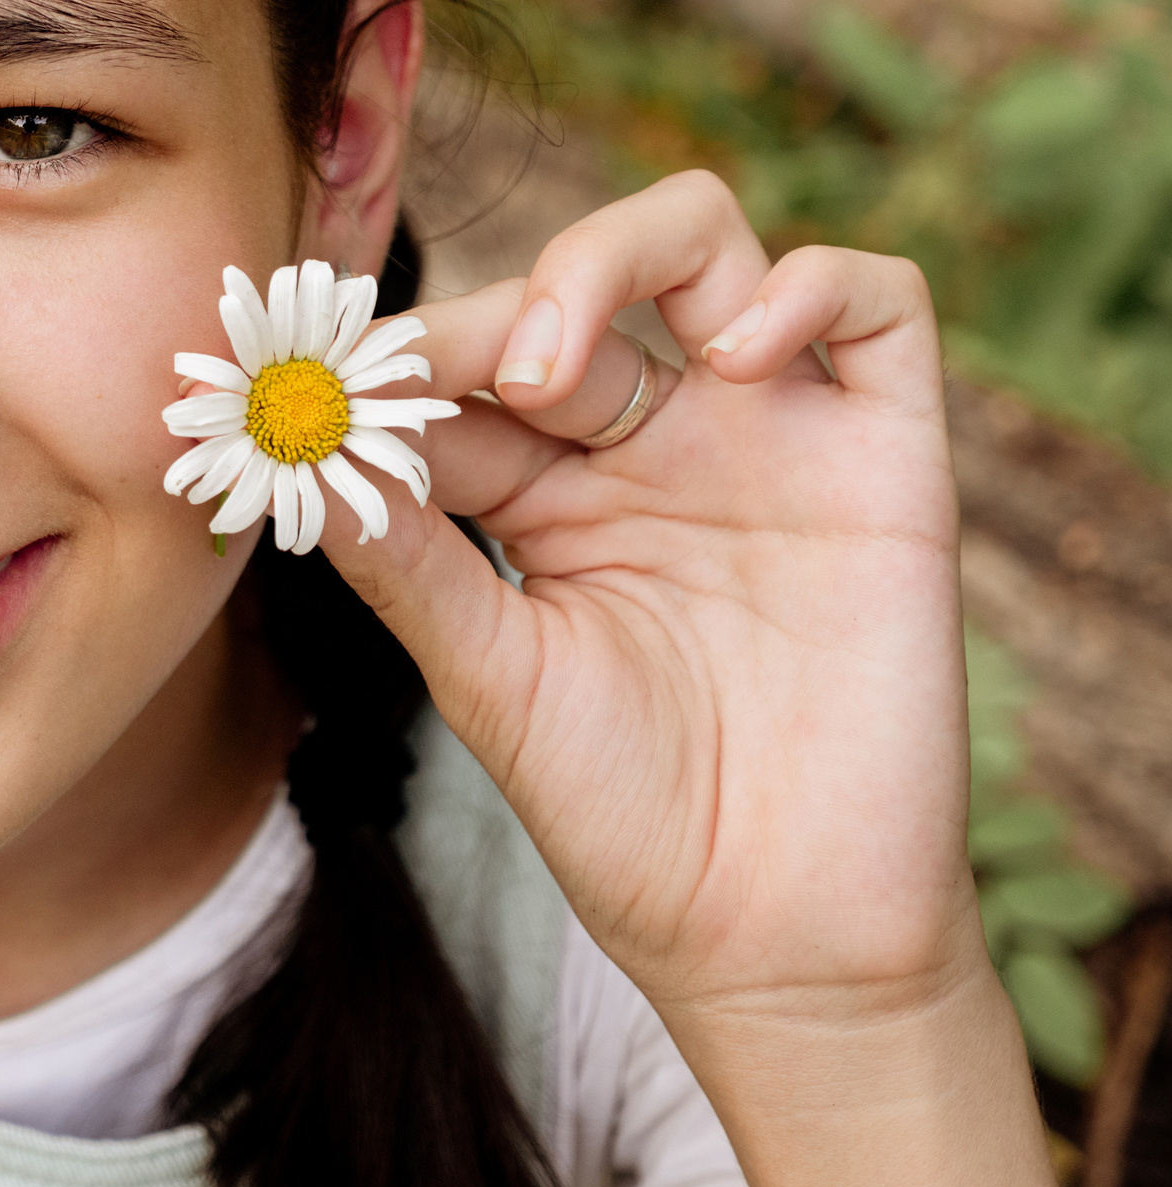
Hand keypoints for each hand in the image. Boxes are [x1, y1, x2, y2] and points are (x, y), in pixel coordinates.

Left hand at [313, 172, 1060, 1186]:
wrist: (774, 941)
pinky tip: (736, 354)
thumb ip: (406, 561)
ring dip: (620, 258)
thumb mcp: (490, 679)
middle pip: (575, 280)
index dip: (398, 357)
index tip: (321, 378)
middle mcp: (654, 439)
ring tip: (556, 371)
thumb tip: (300, 451)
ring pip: (708, 245)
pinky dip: (811, 288)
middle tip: (448, 380)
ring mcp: (768, 437)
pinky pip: (879, 304)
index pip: (464, 365)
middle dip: (495, 309)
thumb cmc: (625, 818)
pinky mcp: (885, 461)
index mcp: (546, 486)